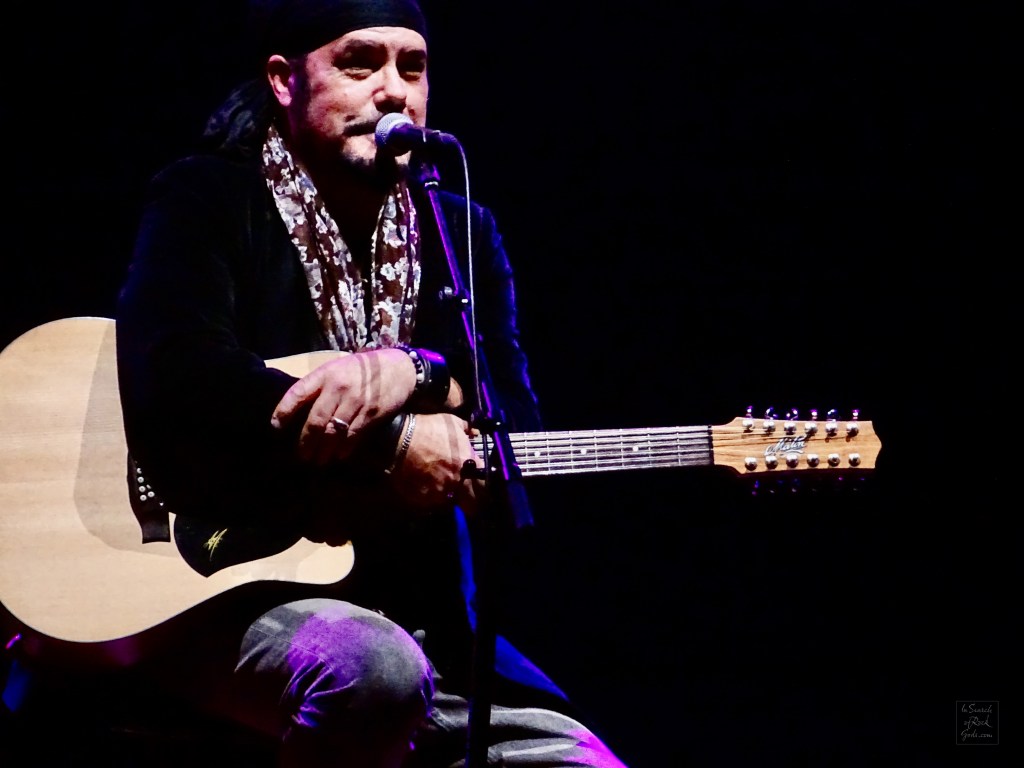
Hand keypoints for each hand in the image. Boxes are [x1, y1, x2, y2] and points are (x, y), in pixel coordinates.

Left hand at [270, 348, 416, 464]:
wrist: (399, 368)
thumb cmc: (363, 370)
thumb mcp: (338, 369)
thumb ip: (320, 386)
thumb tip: (300, 412)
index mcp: (325, 374)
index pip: (297, 393)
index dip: (283, 411)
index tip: (275, 427)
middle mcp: (338, 387)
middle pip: (315, 420)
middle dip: (306, 442)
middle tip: (302, 456)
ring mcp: (356, 401)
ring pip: (334, 432)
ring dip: (324, 450)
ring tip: (319, 460)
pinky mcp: (372, 413)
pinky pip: (354, 435)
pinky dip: (345, 449)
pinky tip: (339, 456)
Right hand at [387, 412, 484, 513]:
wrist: (400, 439)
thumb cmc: (428, 428)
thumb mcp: (451, 422)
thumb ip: (467, 430)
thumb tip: (475, 433)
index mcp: (468, 465)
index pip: (486, 487)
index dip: (483, 488)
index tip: (478, 486)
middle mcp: (457, 483)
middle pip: (473, 505)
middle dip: (470, 501)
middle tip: (463, 493)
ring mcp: (439, 493)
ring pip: (449, 503)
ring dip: (447, 495)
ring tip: (437, 483)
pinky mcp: (422, 499)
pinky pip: (430, 502)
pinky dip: (429, 496)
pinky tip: (423, 483)